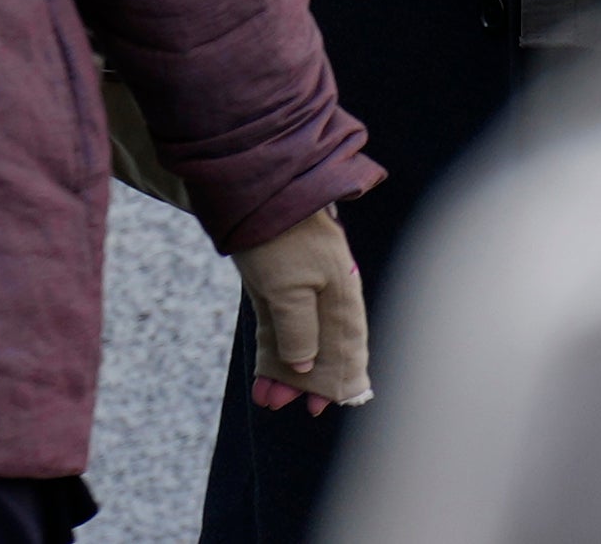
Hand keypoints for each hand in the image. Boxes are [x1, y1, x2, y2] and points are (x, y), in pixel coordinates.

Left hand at [237, 200, 372, 412]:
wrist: (252, 192)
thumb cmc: (278, 239)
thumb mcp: (288, 290)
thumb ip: (299, 331)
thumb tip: (303, 366)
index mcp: (341, 290)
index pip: (348, 344)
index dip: (339, 377)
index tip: (321, 407)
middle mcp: (326, 291)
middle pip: (321, 345)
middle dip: (304, 380)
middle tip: (284, 405)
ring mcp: (301, 287)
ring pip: (297, 338)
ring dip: (283, 370)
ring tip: (265, 398)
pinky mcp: (276, 284)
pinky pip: (278, 325)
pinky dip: (272, 350)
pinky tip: (261, 373)